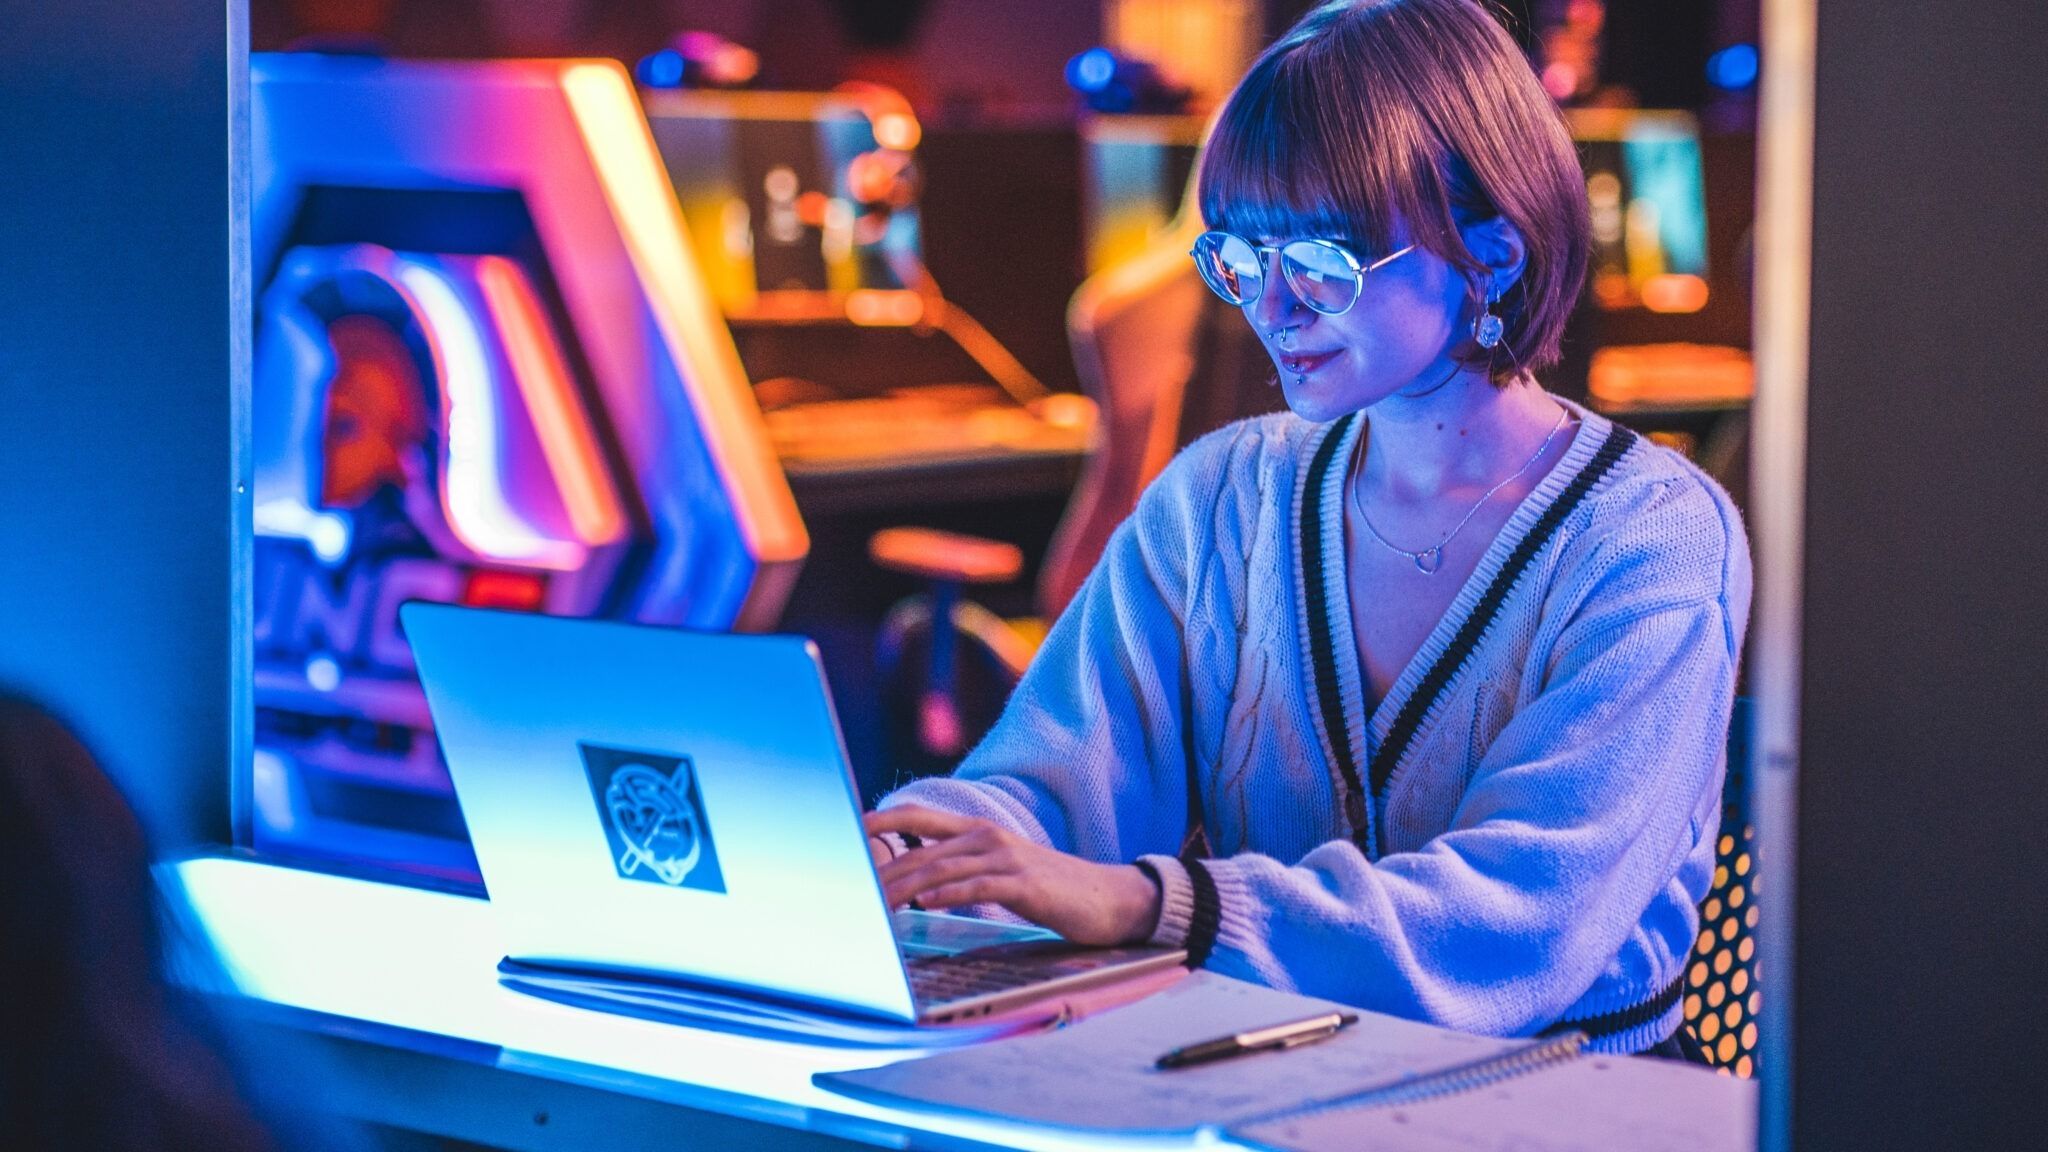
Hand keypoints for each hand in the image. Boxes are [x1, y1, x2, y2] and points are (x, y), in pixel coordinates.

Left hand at [863, 804, 1161, 947]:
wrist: (1107, 899)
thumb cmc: (1050, 891)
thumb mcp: (1001, 874)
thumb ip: (962, 873)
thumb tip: (918, 889)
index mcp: (978, 833)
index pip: (919, 819)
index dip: (882, 821)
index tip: (847, 831)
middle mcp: (986, 837)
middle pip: (920, 851)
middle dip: (882, 872)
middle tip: (848, 891)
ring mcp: (1005, 858)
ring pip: (941, 868)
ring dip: (904, 888)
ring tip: (874, 905)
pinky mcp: (1022, 883)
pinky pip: (977, 886)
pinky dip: (948, 894)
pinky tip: (926, 904)